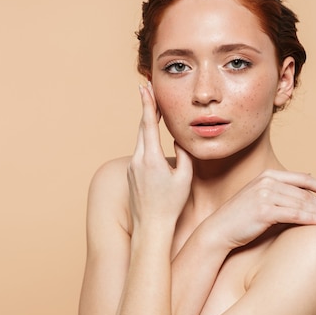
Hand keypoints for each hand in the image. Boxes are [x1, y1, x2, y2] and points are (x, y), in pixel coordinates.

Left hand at [127, 82, 192, 227]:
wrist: (150, 227)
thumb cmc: (171, 204)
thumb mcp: (184, 177)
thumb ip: (183, 154)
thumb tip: (179, 139)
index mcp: (151, 158)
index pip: (148, 124)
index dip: (146, 103)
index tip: (144, 88)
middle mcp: (137, 160)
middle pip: (142, 128)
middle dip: (146, 108)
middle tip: (147, 89)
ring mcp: (132, 167)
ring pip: (141, 140)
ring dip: (147, 125)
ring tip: (153, 110)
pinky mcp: (131, 174)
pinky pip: (140, 152)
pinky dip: (147, 141)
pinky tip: (153, 140)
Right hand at [203, 169, 315, 248]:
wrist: (218, 231)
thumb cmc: (240, 218)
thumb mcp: (260, 198)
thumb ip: (280, 192)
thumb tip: (304, 188)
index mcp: (268, 175)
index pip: (302, 179)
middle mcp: (267, 181)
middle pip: (304, 192)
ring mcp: (265, 195)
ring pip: (302, 203)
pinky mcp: (264, 210)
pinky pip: (295, 214)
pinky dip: (312, 219)